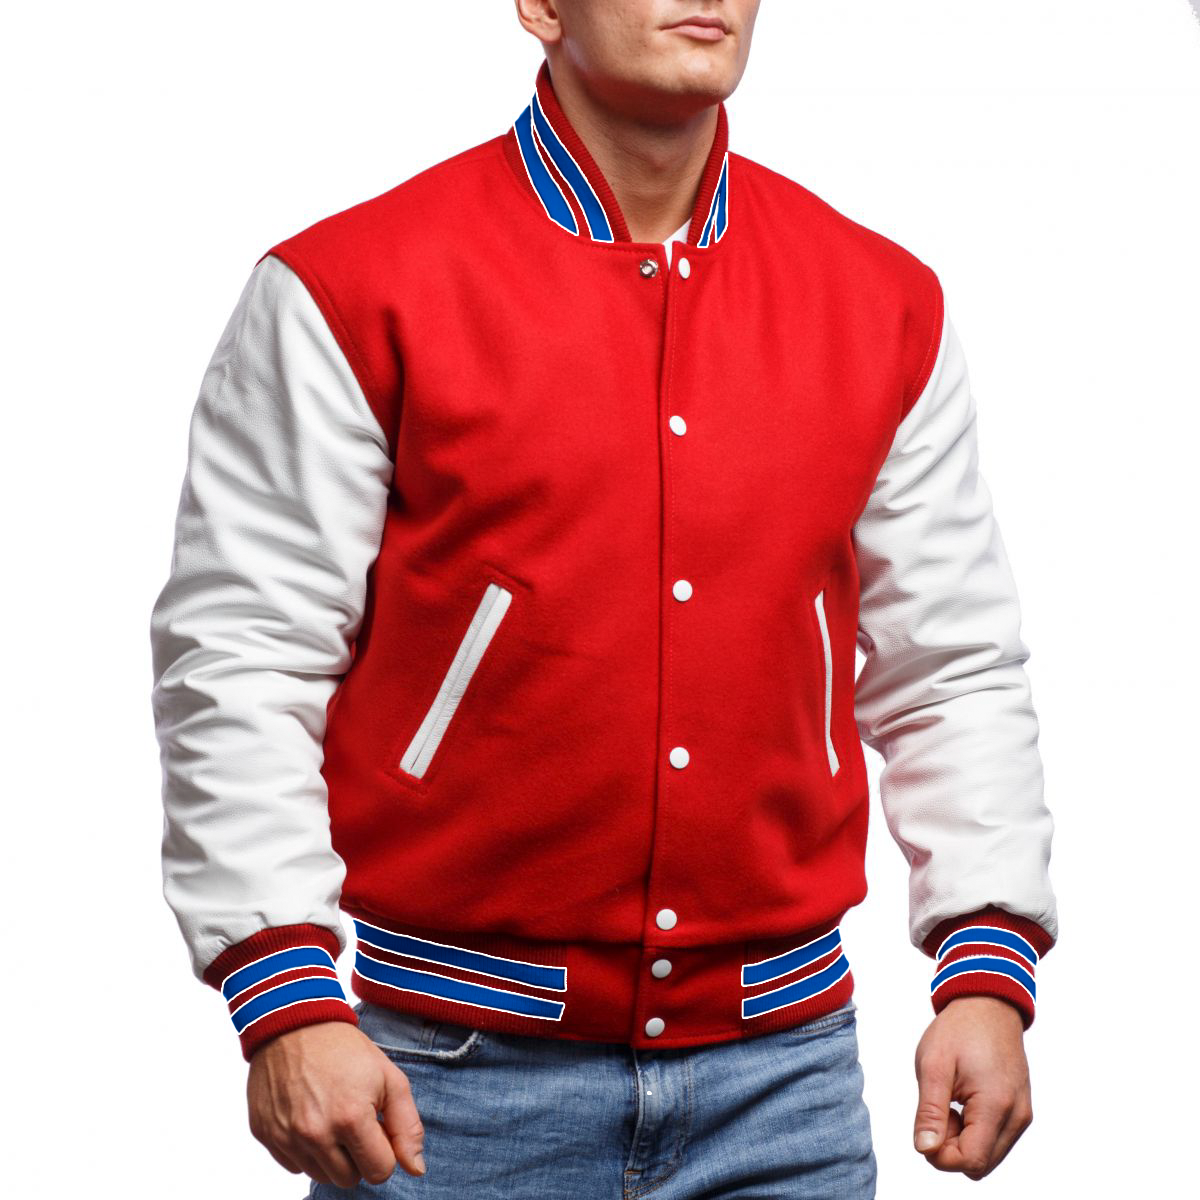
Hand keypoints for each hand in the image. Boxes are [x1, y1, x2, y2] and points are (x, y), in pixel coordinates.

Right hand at [246, 1020, 426, 1186]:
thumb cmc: (346, 1050)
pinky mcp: (265, 1135)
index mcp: (350, 1118)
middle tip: (354, 1120)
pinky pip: (294, 1165)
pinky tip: (309, 1117)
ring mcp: (287, 1137)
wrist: (296, 1023)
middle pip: (349, 1180)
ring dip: (331, 1155)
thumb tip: (416, 1170)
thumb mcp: (389, 1078)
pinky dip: (305, 1150)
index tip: (376, 1126)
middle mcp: (315, 1134)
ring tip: (331, 1116)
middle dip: (358, 1156)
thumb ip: (407, 1126)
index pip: (379, 1171)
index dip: (384, 1151)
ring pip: (321, 1176)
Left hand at [912, 995, 1032, 1179]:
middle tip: (937, 1108)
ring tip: (950, 1101)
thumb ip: (930, 1112)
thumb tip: (925, 1150)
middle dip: (951, 1147)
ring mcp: (1022, 1115)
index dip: (940, 1154)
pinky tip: (963, 1101)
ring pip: (988, 1156)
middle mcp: (1017, 1117)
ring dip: (962, 1139)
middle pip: (980, 1165)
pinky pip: (996, 1140)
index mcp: (996, 1105)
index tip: (927, 1124)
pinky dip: (975, 1131)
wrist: (987, 1005)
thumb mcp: (933, 1066)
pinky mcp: (1020, 1111)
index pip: (970, 1161)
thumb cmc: (959, 1031)